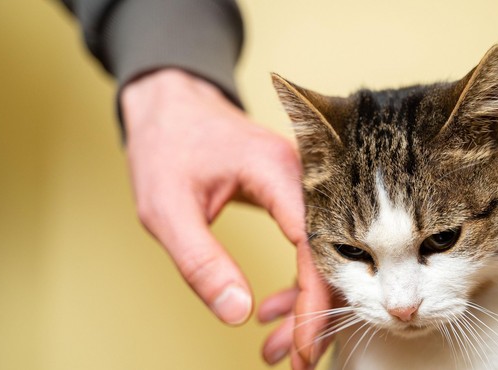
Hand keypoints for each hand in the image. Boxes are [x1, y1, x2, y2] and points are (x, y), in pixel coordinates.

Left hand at [121, 68, 332, 367]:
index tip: (305, 349)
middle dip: (314, 313)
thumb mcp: (167, 209)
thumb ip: (200, 261)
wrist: (173, 107)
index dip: (313, 303)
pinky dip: (295, 280)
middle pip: (330, 255)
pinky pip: (310, 244)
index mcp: (278, 171)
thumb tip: (236, 312)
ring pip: (324, 255)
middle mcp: (305, 176)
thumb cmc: (169, 146)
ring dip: (303, 303)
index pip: (314, 245)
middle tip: (294, 359)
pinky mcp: (297, 194)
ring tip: (277, 345)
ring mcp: (305, 184)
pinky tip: (271, 307)